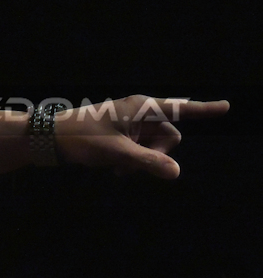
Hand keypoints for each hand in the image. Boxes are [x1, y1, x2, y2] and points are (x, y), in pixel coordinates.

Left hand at [55, 96, 229, 178]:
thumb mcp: (116, 152)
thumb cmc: (82, 138)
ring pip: (153, 146)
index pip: (180, 109)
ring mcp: (130, 123)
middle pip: (168, 136)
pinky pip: (139, 150)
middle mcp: (138, 112)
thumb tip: (176, 171)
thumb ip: (148, 162)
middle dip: (157, 155)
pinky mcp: (121, 134)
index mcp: (140, 107)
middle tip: (131, 168)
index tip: (227, 106)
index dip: (204, 109)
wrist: (49, 137)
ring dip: (142, 162)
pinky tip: (115, 170)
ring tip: (118, 170)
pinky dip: (132, 161)